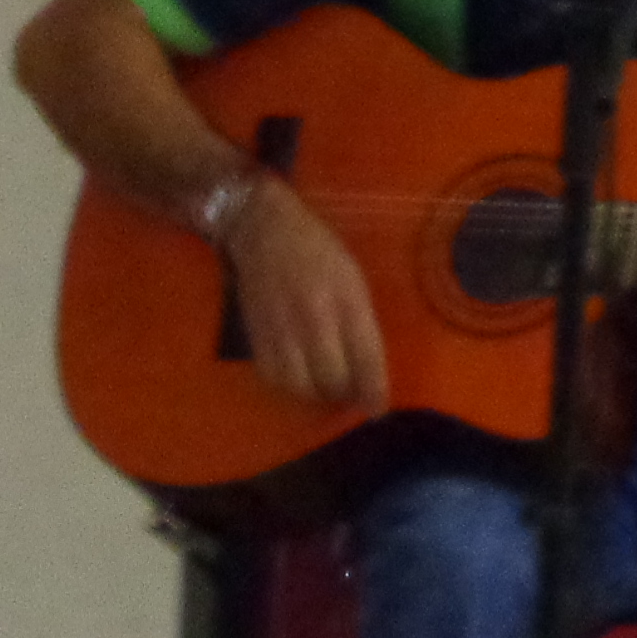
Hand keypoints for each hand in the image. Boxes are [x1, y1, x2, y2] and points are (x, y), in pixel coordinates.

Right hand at [222, 176, 389, 413]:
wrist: (264, 228)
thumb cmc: (317, 249)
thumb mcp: (352, 277)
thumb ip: (362, 322)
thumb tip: (369, 369)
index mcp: (346, 298)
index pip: (366, 358)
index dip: (375, 392)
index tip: (378, 409)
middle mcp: (315, 317)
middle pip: (334, 380)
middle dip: (346, 395)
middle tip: (349, 392)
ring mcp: (283, 328)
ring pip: (302, 386)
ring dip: (317, 396)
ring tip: (324, 388)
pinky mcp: (258, 333)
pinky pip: (274, 379)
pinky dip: (287, 387)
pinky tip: (297, 378)